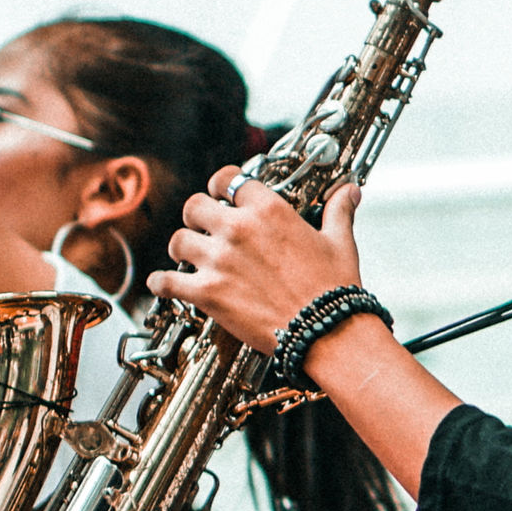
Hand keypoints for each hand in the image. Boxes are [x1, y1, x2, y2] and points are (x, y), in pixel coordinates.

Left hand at [150, 173, 362, 352]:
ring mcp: (218, 260)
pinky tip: (164, 284)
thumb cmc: (334, 288)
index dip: (221, 186)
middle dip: (197, 216)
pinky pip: (166, 281)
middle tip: (204, 228)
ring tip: (190, 257)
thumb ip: (338, 211)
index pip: (228, 180)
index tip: (221, 194)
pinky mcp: (207, 293)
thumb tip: (349, 192)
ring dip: (182, 248)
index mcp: (268, 210)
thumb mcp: (339, 243)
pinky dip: (162, 284)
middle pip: (194, 205)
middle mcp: (238, 229)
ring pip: (178, 240)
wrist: (326, 330)